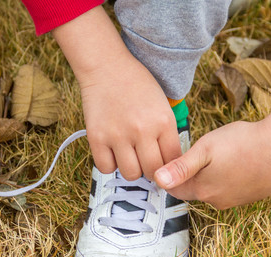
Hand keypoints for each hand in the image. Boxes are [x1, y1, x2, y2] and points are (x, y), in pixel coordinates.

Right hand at [79, 56, 180, 179]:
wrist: (106, 66)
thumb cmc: (136, 85)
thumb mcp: (161, 105)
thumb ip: (166, 133)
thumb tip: (168, 164)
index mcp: (163, 121)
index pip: (173, 160)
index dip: (170, 165)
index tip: (164, 163)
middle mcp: (142, 130)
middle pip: (153, 171)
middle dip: (152, 171)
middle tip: (146, 162)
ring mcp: (118, 135)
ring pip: (130, 174)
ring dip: (131, 168)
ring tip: (129, 155)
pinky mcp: (97, 138)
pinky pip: (106, 168)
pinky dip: (109, 164)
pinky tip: (112, 152)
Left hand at [154, 80, 270, 208]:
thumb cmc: (241, 143)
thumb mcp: (205, 149)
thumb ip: (180, 167)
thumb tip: (157, 180)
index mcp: (201, 190)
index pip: (174, 189)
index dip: (171, 174)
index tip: (176, 158)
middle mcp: (217, 201)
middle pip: (194, 189)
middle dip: (192, 174)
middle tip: (202, 153)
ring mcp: (237, 201)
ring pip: (214, 189)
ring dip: (213, 176)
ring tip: (223, 154)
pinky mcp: (253, 196)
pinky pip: (234, 189)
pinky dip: (232, 177)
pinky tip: (239, 160)